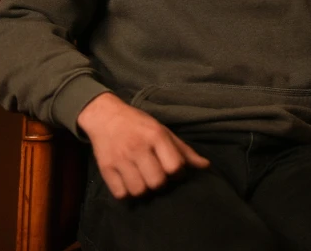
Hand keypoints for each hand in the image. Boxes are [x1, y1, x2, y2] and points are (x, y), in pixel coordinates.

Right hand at [77, 92, 210, 198]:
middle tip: (156, 176)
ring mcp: (120, 158)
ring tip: (142, 180)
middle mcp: (138, 147)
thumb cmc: (138, 124)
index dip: (178, 173)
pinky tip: (128, 183)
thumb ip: (183, 150)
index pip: (175, 166)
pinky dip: (126, 193)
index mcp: (156, 135)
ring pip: (139, 190)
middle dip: (160, 183)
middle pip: (157, 182)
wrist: (105, 116)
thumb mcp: (163, 130)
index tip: (173, 170)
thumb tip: (205, 166)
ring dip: (143, 190)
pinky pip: (120, 194)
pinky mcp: (105, 168)